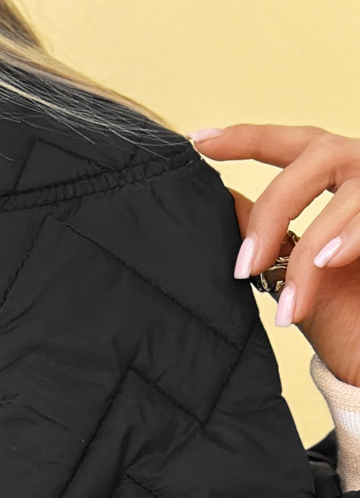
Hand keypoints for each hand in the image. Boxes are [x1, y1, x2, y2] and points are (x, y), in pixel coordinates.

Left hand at [192, 126, 359, 385]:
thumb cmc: (347, 315)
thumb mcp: (292, 271)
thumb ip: (267, 235)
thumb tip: (224, 203)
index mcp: (335, 177)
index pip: (289, 146)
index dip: (247, 139)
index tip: (197, 141)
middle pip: (317, 154)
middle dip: (276, 208)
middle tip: (245, 268)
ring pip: (350, 193)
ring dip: (313, 248)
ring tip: (292, 299)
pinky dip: (351, 237)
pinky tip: (330, 262)